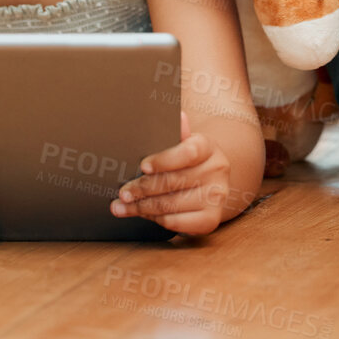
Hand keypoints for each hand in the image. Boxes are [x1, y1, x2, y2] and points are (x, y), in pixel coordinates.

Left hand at [109, 111, 233, 235]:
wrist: (210, 183)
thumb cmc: (189, 161)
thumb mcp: (184, 143)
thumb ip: (177, 134)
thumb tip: (179, 116)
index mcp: (208, 147)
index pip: (188, 152)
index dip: (164, 160)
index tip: (142, 166)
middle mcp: (217, 170)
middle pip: (173, 181)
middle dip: (142, 188)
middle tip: (122, 192)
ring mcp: (216, 196)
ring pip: (170, 204)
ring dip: (142, 207)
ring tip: (121, 206)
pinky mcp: (211, 219)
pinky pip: (176, 222)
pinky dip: (156, 219)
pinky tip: (143, 215)